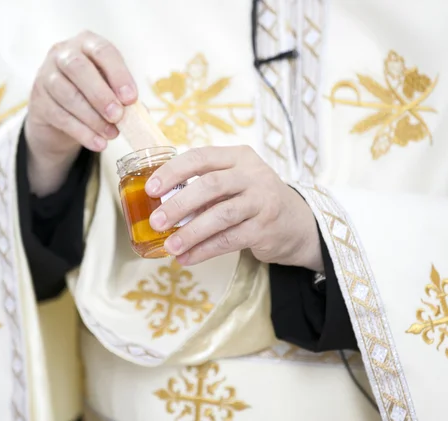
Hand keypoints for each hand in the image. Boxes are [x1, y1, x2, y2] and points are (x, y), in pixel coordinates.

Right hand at [25, 31, 136, 195]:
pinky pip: (60, 116)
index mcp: (86, 43)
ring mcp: (46, 76)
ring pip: (67, 94)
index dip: (118, 75)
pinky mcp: (38, 101)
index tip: (131, 98)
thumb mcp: (109, 88)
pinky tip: (98, 143)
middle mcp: (62, 54)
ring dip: (92, 118)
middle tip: (118, 116)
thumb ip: (123, 96)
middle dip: (101, 95)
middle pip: (78, 69)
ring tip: (111, 134)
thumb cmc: (91, 93)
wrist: (59, 112)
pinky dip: (82, 132)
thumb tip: (140, 113)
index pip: (102, 51)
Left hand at [145, 146, 323, 271]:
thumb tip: (160, 204)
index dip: (173, 171)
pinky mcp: (265, 228)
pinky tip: (187, 258)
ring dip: (191, 233)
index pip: (201, 157)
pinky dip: (204, 250)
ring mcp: (262, 201)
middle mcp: (253, 175)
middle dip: (179, 204)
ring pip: (220, 215)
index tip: (151, 189)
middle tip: (156, 222)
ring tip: (170, 246)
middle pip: (210, 185)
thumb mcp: (234, 182)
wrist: (298, 223)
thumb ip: (204, 187)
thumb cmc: (253, 199)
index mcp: (238, 157)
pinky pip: (229, 240)